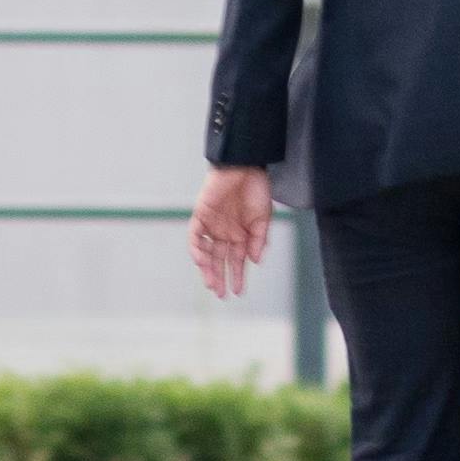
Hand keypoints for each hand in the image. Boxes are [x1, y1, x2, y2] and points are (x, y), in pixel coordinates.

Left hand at [188, 164, 275, 296]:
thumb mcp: (263, 218)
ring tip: (212, 283)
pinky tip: (202, 261)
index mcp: (240, 234)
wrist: (244, 166)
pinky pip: (196, 237)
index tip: (239, 291)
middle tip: (221, 294)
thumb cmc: (256, 188)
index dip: (237, 276)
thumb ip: (259, 240)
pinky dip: (197, 249)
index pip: (236, 260)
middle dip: (220, 278)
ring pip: (206, 253)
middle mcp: (224, 232)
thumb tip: (255, 261)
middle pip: (219, 260)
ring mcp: (212, 225)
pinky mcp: (201, 216)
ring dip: (207, 268)